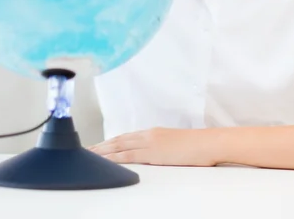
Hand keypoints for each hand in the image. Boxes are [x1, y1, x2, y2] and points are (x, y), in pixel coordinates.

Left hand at [89, 128, 219, 166]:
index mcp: (154, 133)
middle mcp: (148, 135)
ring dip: (102, 151)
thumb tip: (156, 155)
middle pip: (118, 140)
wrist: (209, 143)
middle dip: (101, 145)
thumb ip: (162, 148)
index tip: (98, 146)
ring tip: (88, 155)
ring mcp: (150, 142)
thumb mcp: (175, 145)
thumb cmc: (197, 146)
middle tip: (85, 150)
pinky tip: (104, 161)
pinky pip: (128, 155)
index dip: (110, 141)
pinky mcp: (152, 152)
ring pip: (119, 146)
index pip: (126, 137)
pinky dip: (114, 158)